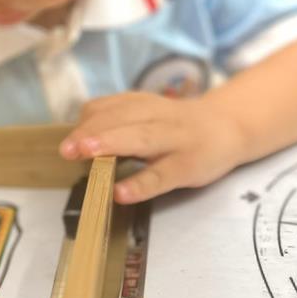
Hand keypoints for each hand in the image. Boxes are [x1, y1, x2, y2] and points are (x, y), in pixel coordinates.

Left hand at [59, 92, 245, 203]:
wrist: (229, 127)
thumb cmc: (177, 126)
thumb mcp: (147, 114)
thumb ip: (116, 122)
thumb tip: (78, 141)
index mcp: (143, 104)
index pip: (109, 107)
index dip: (87, 123)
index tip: (68, 142)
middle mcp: (158, 116)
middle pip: (122, 119)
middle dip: (93, 132)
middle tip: (67, 149)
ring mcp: (175, 141)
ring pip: (141, 139)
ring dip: (111, 144)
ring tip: (86, 155)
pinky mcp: (187, 166)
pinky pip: (161, 175)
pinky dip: (140, 184)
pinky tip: (120, 193)